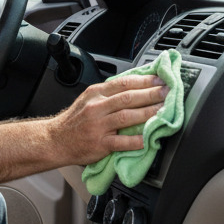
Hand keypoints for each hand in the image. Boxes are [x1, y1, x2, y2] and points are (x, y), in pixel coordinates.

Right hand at [49, 75, 168, 165]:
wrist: (56, 141)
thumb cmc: (75, 121)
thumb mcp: (88, 99)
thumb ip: (109, 93)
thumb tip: (136, 87)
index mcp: (96, 94)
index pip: (124, 83)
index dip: (144, 80)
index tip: (160, 79)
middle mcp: (97, 107)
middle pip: (128, 97)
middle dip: (151, 94)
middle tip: (167, 92)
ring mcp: (98, 126)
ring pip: (127, 116)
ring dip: (148, 113)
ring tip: (163, 111)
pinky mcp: (100, 144)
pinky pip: (122, 142)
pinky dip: (137, 140)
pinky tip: (149, 138)